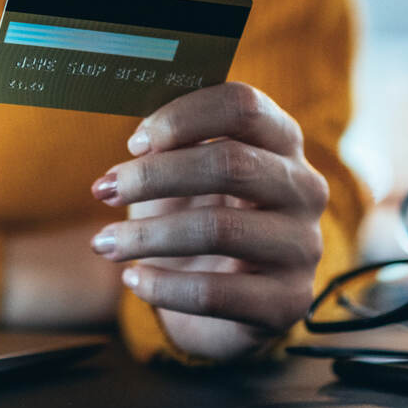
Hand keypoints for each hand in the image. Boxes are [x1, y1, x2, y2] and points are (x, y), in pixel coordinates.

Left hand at [89, 82, 327, 360]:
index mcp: (281, 140)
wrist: (218, 298)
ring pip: (220, 229)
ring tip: (105, 243)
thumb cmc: (195, 216)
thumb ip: (169, 148)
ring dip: (147, 235)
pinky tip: (132, 280)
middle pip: (230, 164)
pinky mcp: (287, 301)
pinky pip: (215, 293)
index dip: (183, 118)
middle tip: (103, 190)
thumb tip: (140, 144)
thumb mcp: (183, 175)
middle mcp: (304, 188)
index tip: (133, 143)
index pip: (242, 106)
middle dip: (155, 176)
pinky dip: (162, 286)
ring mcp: (302, 246)